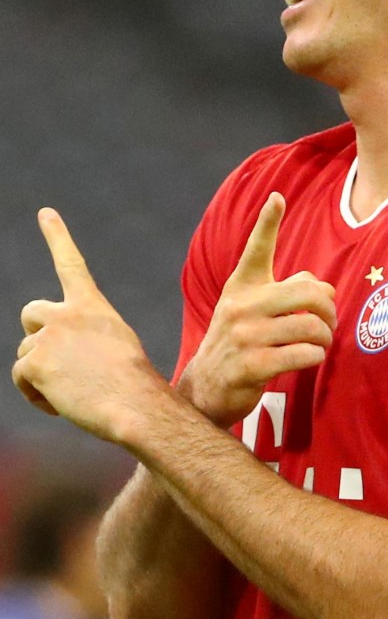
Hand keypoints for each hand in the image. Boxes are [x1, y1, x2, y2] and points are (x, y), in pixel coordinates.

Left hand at [12, 210, 161, 439]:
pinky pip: (20, 377)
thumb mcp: (116, 346)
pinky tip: (60, 405)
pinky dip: (35, 395)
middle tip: (54, 361)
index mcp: (93, 306)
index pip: (71, 264)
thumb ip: (86, 337)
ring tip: (72, 393)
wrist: (135, 405)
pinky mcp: (34, 363)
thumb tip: (58, 354)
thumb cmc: (134, 385)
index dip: (58, 237)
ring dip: (41, 375)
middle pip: (31, 313)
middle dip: (36, 334)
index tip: (46, 213)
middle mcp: (67, 314)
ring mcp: (48, 337)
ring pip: (26, 353)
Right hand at [181, 192, 335, 426]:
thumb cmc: (241, 341)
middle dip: (329, 309)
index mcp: (242, 285)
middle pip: (308, 294)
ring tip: (322, 343)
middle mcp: (241, 305)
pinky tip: (311, 358)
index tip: (277, 197)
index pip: (257, 249)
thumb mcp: (254, 310)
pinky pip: (303, 354)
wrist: (206, 388)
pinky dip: (316, 356)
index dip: (268, 221)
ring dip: (325, 337)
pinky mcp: (252, 366)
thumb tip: (328, 287)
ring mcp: (245, 336)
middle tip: (330, 321)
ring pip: (311, 327)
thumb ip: (288, 292)